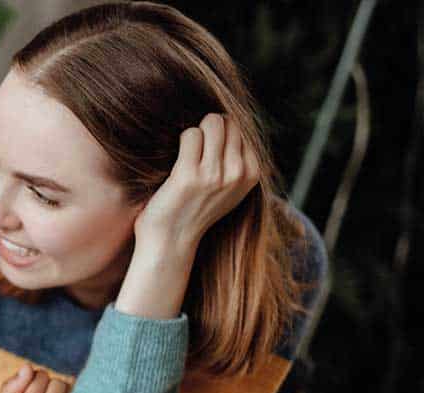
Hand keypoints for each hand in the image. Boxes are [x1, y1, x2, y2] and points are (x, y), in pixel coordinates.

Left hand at [135, 113, 259, 249]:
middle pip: (227, 122)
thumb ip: (237, 160)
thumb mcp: (229, 188)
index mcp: (252, 174)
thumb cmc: (195, 210)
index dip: (220, 133)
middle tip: (194, 151)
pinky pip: (190, 135)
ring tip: (187, 157)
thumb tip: (231, 121)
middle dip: (208, 129)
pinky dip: (181, 141)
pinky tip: (177, 162)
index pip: (241, 128)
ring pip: (211, 123)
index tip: (208, 153)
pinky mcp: (189, 175)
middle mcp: (237, 173)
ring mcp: (214, 174)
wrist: (171, 241)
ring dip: (194, 134)